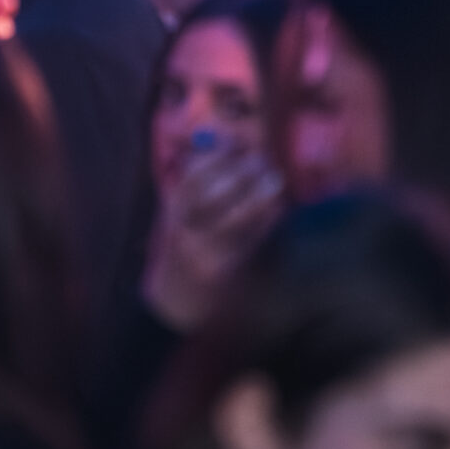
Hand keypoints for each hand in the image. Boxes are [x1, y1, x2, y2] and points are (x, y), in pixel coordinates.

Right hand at [143, 144, 283, 331]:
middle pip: (214, 195)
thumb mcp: (176, 216)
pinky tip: (278, 210)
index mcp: (170, 215)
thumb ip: (192, 186)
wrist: (174, 303)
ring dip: (259, 196)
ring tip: (275, 181)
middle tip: (261, 160)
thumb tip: (221, 149)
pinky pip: (250, 241)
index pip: (191, 178)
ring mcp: (205, 254)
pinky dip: (267, 223)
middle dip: (240, 174)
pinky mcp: (225, 272)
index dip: (215, 158)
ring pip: (235, 218)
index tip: (235, 145)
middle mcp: (184, 234)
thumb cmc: (179, 251)